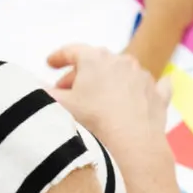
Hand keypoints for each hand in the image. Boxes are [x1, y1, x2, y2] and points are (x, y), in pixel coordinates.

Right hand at [45, 44, 170, 144]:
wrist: (133, 142)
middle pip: (96, 62)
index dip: (58, 57)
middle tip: (68, 90)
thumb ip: (44, 94)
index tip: (50, 63)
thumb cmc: (93, 120)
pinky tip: (141, 92)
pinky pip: (152, 86)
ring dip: (109, 82)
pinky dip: (142, 89)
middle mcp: (121, 60)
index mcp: (95, 58)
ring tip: (97, 99)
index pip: (72, 51)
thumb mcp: (59, 106)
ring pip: (122, 73)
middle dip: (80, 74)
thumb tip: (35, 89)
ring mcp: (143, 76)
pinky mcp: (158, 94)